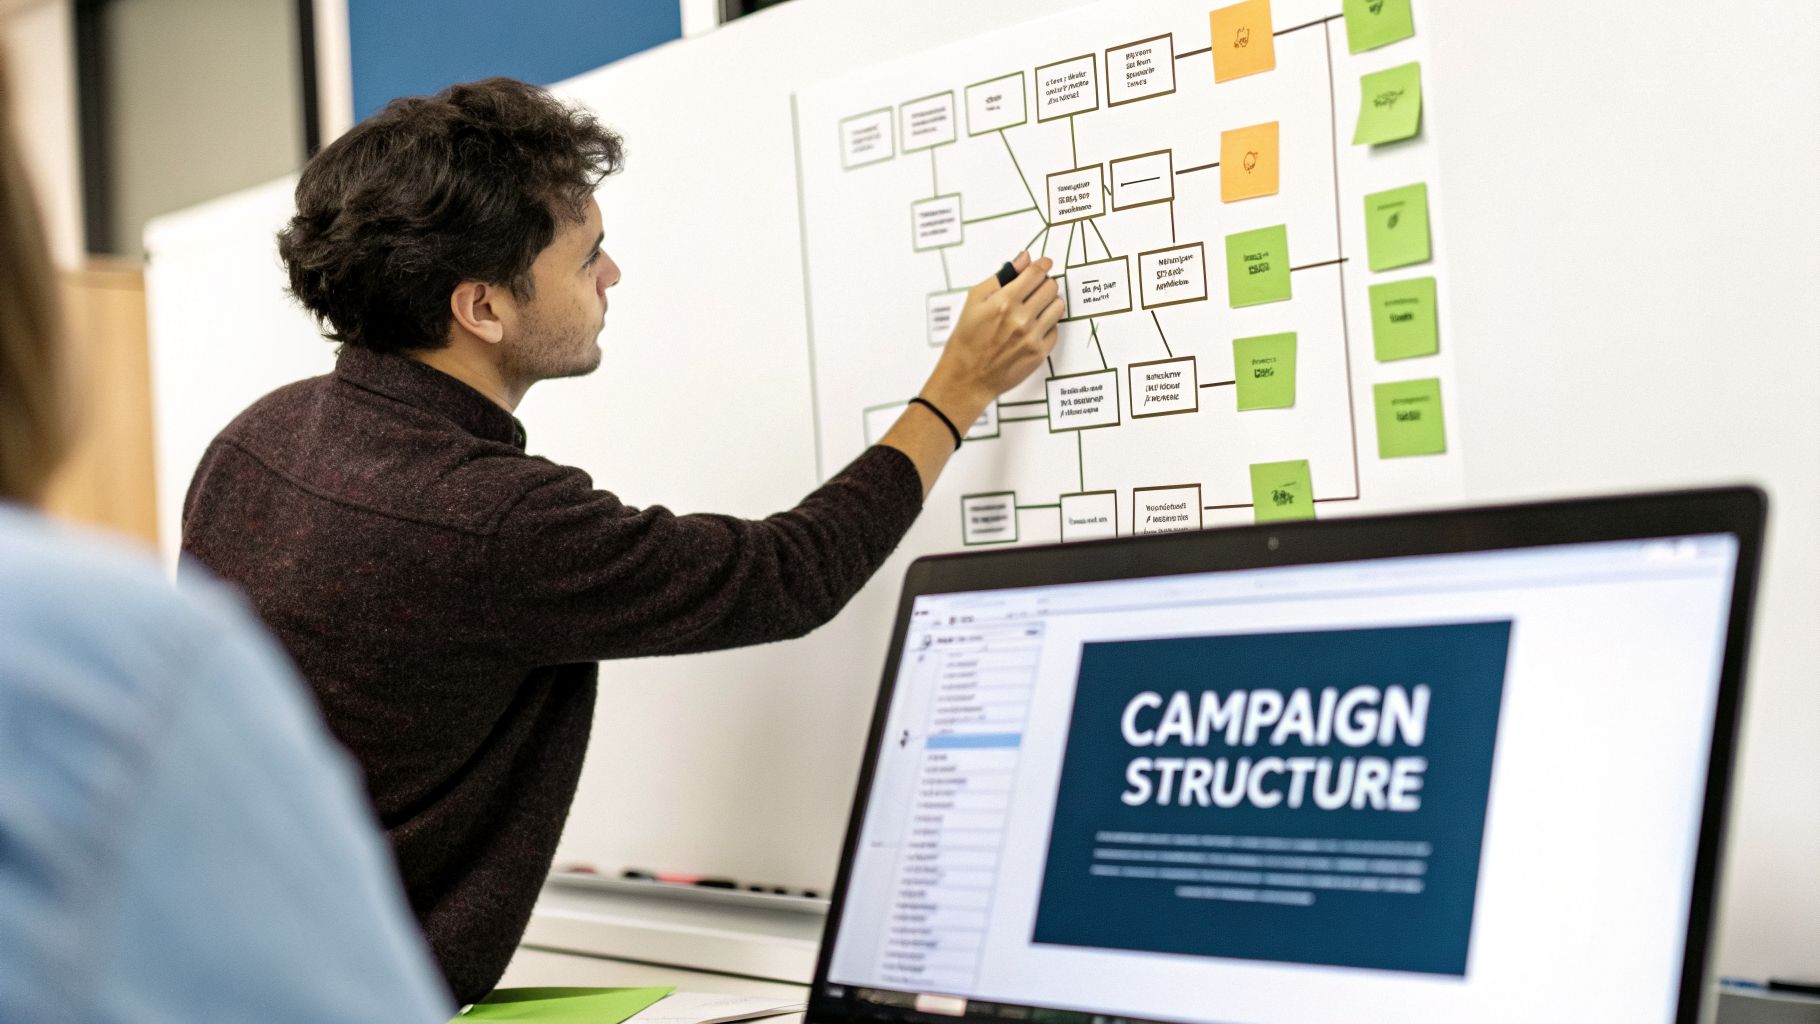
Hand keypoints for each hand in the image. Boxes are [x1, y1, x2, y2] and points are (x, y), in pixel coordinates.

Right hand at [921, 251, 1063, 423]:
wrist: (967, 377)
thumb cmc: (967, 339)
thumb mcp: (975, 300)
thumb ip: (1001, 277)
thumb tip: (1024, 259)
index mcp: (1004, 301)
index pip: (1036, 273)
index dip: (1043, 265)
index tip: (1045, 264)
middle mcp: (1021, 318)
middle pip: (1051, 287)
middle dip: (1044, 284)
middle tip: (1035, 289)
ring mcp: (1032, 336)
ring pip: (1058, 307)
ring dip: (1049, 303)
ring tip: (1035, 308)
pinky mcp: (1039, 352)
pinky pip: (1056, 329)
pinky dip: (1047, 325)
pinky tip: (1032, 328)